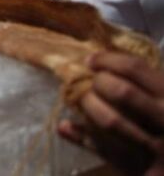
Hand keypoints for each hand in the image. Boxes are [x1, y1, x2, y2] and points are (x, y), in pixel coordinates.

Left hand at [57, 52, 163, 174]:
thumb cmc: (161, 120)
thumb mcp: (159, 98)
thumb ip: (136, 81)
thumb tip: (90, 60)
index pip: (134, 68)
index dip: (106, 60)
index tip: (90, 60)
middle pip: (121, 92)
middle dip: (97, 84)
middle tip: (88, 84)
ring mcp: (157, 146)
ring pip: (110, 121)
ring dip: (87, 109)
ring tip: (81, 103)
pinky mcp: (145, 167)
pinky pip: (105, 148)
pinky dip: (84, 136)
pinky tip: (71, 128)